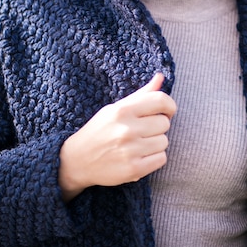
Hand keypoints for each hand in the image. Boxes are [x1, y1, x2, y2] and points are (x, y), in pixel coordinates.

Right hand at [58, 73, 175, 200]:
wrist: (77, 161)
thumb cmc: (100, 130)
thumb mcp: (116, 108)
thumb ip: (141, 94)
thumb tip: (161, 76)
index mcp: (122, 110)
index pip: (161, 101)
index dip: (169, 106)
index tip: (166, 112)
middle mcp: (127, 129)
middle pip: (165, 123)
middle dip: (158, 127)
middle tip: (143, 131)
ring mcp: (130, 150)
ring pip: (165, 142)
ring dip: (156, 143)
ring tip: (139, 144)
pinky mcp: (134, 169)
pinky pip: (162, 159)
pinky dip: (154, 158)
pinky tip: (140, 156)